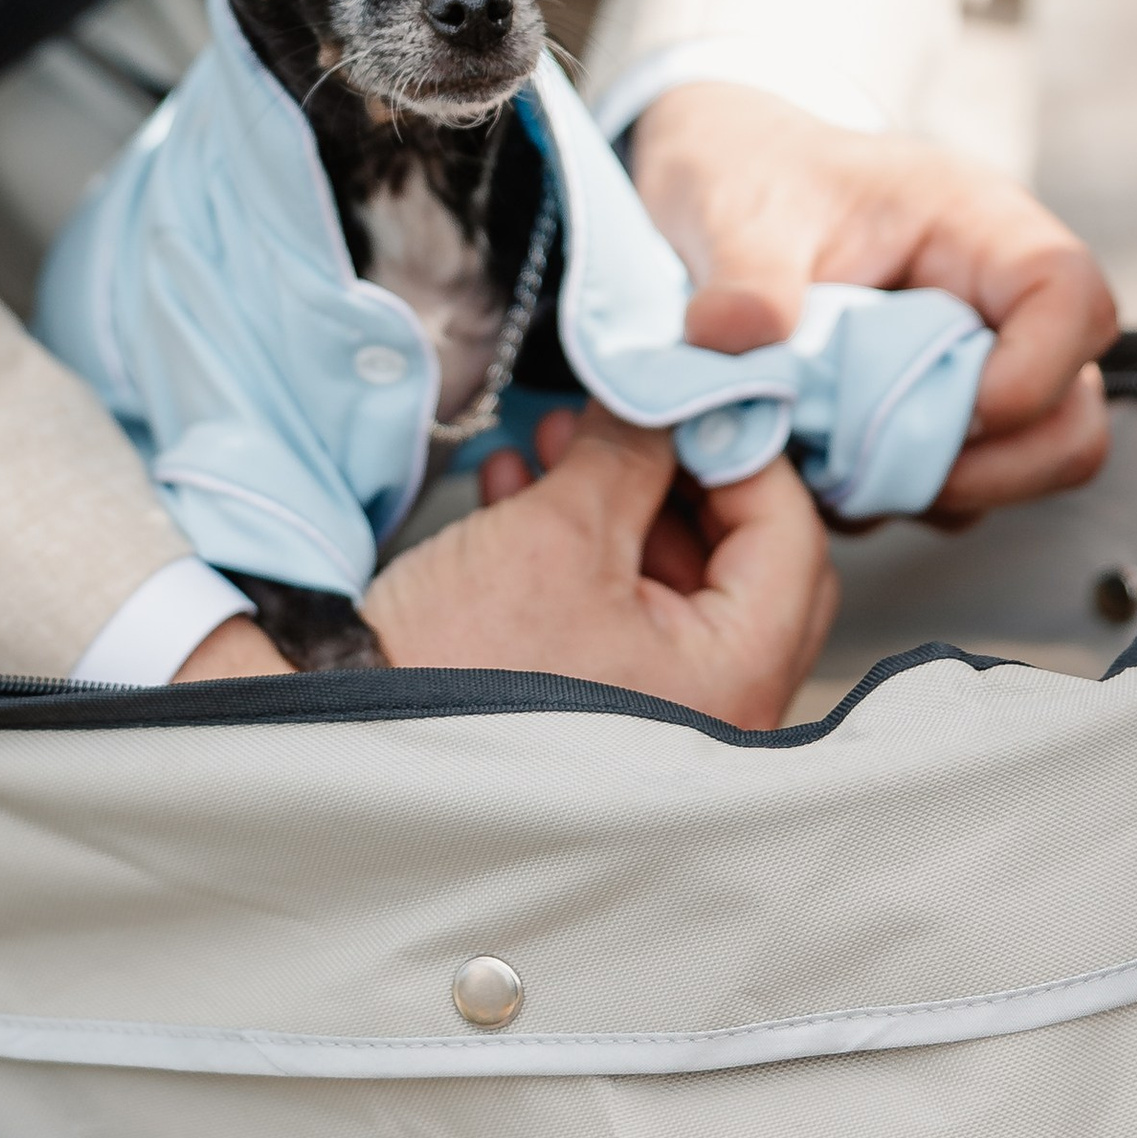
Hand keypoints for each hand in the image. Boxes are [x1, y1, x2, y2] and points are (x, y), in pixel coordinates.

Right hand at [359, 398, 833, 724]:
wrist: (346, 745)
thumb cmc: (460, 668)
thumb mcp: (559, 533)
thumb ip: (633, 452)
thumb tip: (668, 395)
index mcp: (735, 678)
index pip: (790, 533)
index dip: (739, 445)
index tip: (687, 392)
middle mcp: (718, 716)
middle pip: (739, 562)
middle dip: (676, 475)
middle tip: (629, 417)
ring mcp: (660, 725)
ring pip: (671, 587)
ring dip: (618, 504)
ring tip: (555, 445)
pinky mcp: (598, 721)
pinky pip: (619, 619)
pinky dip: (583, 555)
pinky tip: (521, 497)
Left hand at [632, 82, 1115, 519]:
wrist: (728, 191)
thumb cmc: (755, 176)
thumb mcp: (737, 212)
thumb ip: (744, 275)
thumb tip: (735, 336)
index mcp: (977, 227)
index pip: (1071, 298)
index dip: (1034, 372)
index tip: (954, 410)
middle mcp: (997, 302)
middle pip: (1072, 411)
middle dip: (992, 466)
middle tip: (882, 464)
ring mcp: (976, 367)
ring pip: (1023, 465)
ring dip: (938, 491)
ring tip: (836, 465)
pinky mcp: (938, 418)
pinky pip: (955, 490)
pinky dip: (896, 498)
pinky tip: (823, 470)